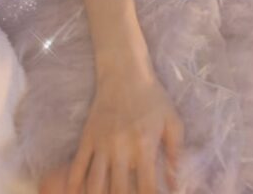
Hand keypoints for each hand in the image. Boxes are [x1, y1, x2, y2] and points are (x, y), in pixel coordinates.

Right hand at [64, 67, 182, 193]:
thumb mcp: (172, 122)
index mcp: (144, 146)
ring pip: (94, 183)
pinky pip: (78, 165)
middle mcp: (120, 149)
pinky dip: (75, 183)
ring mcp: (101, 143)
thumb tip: (176, 186)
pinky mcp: (87, 136)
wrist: (124, 71)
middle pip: (118, 191)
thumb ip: (175, 154)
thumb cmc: (152, 97)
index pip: (146, 188)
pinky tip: (75, 193)